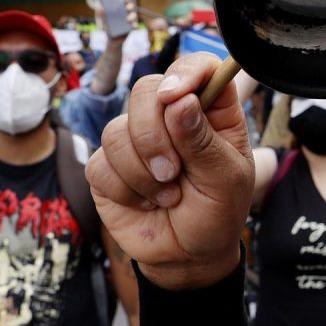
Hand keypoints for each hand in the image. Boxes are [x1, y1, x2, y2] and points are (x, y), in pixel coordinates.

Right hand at [86, 54, 253, 289]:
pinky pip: (100, 163)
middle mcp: (171, 117)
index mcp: (210, 112)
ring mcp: (136, 139)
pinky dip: (126, 189)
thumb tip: (179, 100)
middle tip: (174, 172)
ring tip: (168, 195)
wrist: (188, 256)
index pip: (199, 68)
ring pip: (117, 130)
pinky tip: (146, 203)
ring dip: (142, 171)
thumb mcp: (224, 180)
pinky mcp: (108, 166)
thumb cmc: (216, 213)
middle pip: (145, 91)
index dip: (185, 73)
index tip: (174, 95)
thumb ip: (203, 141)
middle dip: (154, 136)